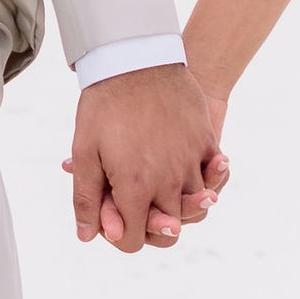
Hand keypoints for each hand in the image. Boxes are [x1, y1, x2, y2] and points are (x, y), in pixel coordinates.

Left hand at [65, 65, 227, 255]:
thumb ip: (86, 198)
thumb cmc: (105, 104)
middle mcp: (169, 181)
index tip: (113, 218)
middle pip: (170, 229)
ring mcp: (192, 161)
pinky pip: (215, 176)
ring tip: (161, 188)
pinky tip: (192, 172)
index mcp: (135, 188)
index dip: (120, 236)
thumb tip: (88, 237)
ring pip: (195, 206)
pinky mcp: (206, 141)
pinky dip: (207, 180)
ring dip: (179, 204)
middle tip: (137, 205)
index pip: (133, 240)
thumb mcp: (85, 150)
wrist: (137, 58)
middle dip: (152, 226)